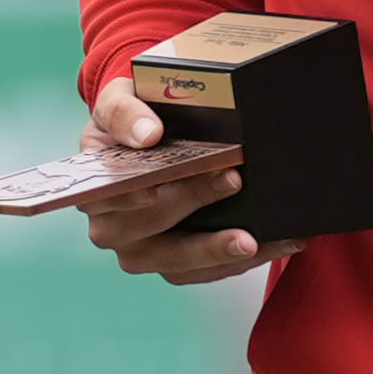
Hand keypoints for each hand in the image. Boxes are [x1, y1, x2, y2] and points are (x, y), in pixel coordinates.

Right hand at [75, 77, 275, 284]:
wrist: (152, 137)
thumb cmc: (135, 118)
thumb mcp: (120, 100)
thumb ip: (124, 113)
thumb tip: (146, 135)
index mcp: (95, 187)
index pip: (107, 197)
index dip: (129, 196)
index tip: (153, 189)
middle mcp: (111, 228)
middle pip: (147, 231)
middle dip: (192, 203)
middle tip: (232, 179)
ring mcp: (142, 252)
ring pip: (179, 263)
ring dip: (221, 251)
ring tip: (258, 238)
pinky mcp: (175, 266)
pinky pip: (207, 273)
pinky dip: (241, 260)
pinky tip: (277, 242)